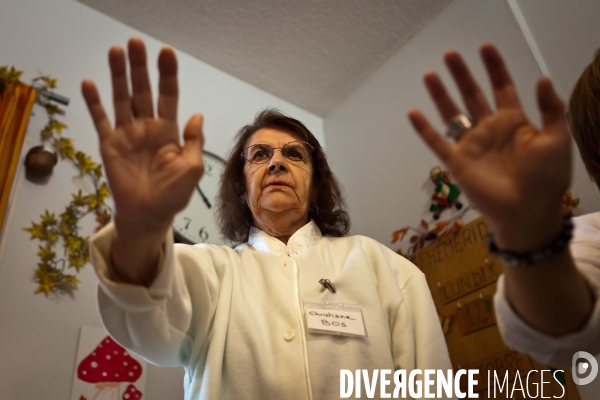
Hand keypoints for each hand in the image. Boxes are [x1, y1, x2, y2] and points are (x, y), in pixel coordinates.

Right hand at [81, 38, 204, 234]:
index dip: (167, 75)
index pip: (168, 96)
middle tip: (135, 43)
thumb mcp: (192, 168)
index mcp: (168, 131)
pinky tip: (89, 83)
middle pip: (142, 91)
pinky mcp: (109, 145)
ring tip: (115, 51)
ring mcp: (127, 135)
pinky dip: (94, 103)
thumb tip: (196, 115)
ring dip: (118, 76)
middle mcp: (147, 127)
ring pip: (122, 99)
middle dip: (140, 68)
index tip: (166, 52)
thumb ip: (194, 142)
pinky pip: (101, 121)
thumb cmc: (173, 194)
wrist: (149, 216)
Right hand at [408, 44, 570, 250]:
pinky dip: (424, 129)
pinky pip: (437, 142)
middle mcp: (489, 129)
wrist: (528, 212)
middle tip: (450, 54)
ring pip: (452, 114)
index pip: (502, 87)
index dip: (494, 67)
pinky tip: (413, 112)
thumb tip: (541, 78)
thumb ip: (550, 109)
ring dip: (441, 95)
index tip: (485, 48)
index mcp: (514, 122)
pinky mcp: (457, 162)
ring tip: (430, 74)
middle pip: (472, 95)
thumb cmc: (546, 178)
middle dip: (462, 74)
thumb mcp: (557, 139)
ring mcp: (471, 145)